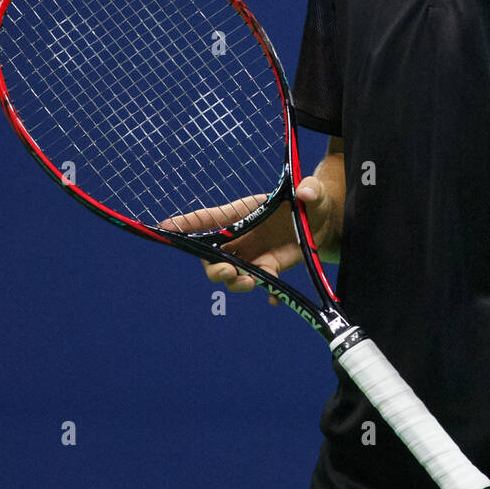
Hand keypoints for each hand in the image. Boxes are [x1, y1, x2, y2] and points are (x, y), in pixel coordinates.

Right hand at [159, 175, 335, 304]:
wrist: (325, 222)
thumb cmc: (312, 200)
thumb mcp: (314, 193)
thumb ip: (310, 190)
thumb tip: (306, 191)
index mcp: (244, 211)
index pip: (210, 218)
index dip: (186, 223)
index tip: (165, 227)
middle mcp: (244, 236)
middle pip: (213, 255)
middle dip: (213, 268)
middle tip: (227, 272)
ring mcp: (255, 254)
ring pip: (233, 274)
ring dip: (236, 283)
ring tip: (252, 282)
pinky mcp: (271, 268)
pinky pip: (262, 285)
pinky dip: (268, 294)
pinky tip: (275, 299)